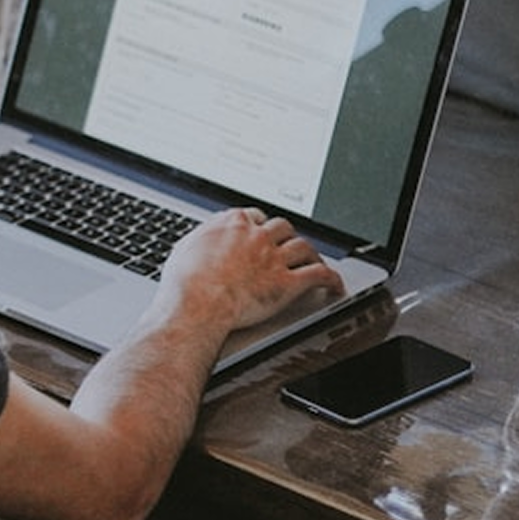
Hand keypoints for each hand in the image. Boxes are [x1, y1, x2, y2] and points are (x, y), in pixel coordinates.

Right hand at [156, 206, 344, 333]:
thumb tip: (203, 238)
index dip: (259, 224)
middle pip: (282, 227)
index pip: (254, 215)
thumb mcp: (184, 247)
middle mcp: (257, 236)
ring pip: (303, 246)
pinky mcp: (288, 283)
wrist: (198, 303)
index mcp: (231, 223)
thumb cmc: (185, 280)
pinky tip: (333, 283)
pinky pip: (319, 275)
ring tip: (312, 260)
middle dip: (286, 235)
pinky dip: (331, 278)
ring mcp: (275, 258)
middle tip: (287, 244)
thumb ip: (202, 238)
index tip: (260, 230)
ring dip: (309, 253)